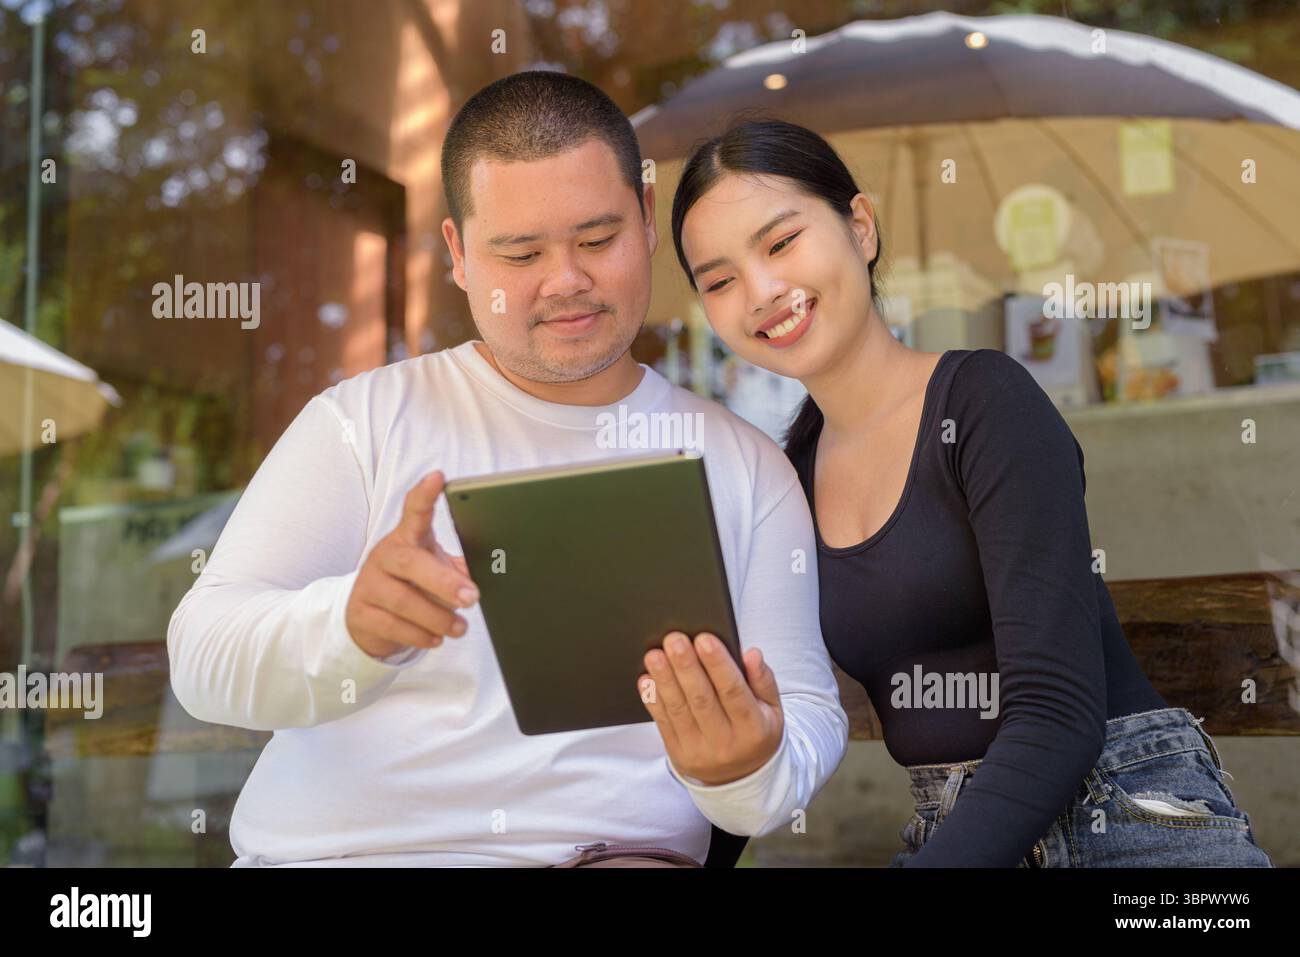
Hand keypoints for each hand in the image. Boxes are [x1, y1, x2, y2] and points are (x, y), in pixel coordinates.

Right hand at [345, 470, 478, 658]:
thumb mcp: (434, 569)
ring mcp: (369, 584)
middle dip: (444, 582)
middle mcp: (385, 556)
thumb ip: (459, 567)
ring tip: (459, 627)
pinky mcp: (360, 613)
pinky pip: (393, 627)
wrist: (367, 617)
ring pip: (403, 601)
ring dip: (438, 618)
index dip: (425, 495)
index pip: (414, 510)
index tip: (438, 478)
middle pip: (411, 563)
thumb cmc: (412, 585)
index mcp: (407, 538)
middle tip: (472, 597)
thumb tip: (496, 568)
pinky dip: (420, 636)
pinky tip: (435, 638)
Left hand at [638, 631, 783, 786]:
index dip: (718, 665)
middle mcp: (727, 742)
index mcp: (754, 728)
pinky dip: (653, 700)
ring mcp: (700, 751)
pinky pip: (664, 724)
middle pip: (702, 699)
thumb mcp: (771, 709)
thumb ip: (763, 680)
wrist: (740, 778)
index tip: (704, 638)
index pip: (734, 692)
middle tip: (674, 639)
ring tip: (654, 655)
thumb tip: (752, 654)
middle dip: (686, 667)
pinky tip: (646, 679)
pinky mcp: (679, 755)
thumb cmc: (755, 731)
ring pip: (679, 710)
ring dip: (665, 680)